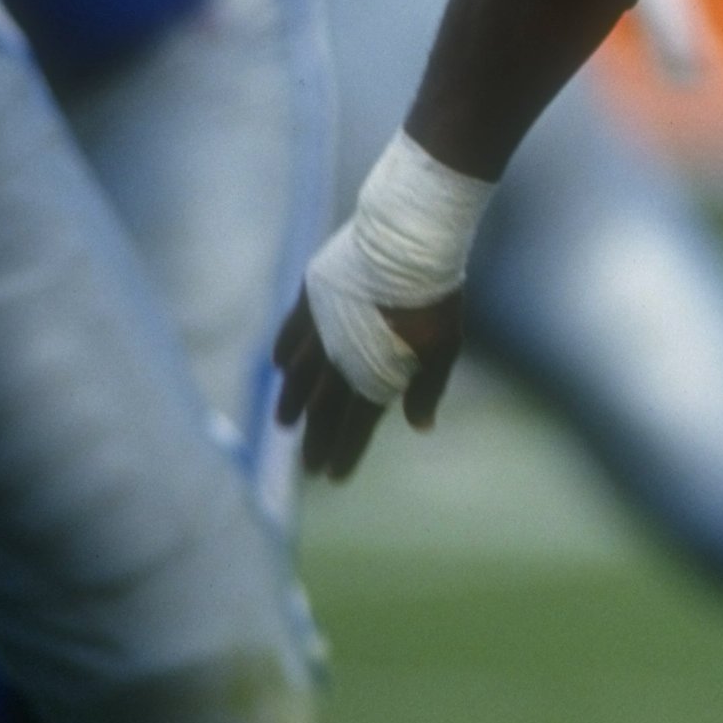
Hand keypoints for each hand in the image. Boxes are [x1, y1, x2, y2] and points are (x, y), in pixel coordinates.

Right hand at [272, 286, 463, 480]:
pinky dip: (284, 354)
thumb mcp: (442, 348)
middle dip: (316, 439)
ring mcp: (320, 329)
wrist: (407, 245)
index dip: (346, 452)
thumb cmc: (434, 299)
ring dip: (292, 402)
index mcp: (373, 375)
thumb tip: (420, 426)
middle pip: (323, 408)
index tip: (335, 476)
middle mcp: (339, 359)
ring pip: (299, 376)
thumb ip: (427, 389)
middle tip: (307, 465)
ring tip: (284, 422)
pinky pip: (289, 335)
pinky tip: (280, 368)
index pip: (356, 425)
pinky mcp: (310, 300)